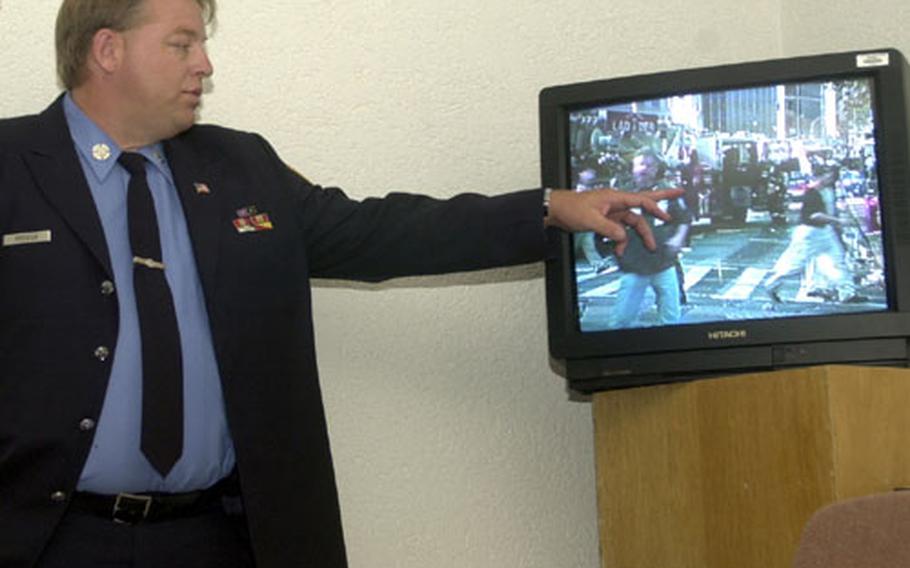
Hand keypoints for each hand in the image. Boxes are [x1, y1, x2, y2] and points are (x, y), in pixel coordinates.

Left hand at [544, 187, 684, 254]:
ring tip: (646, 247)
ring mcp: (612, 211)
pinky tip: (619, 249)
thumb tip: (624, 237)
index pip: (642, 200)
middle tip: (679, 193)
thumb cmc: (570, 208)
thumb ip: (610, 230)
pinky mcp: (606, 219)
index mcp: (615, 197)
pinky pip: (620, 230)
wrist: (556, 210)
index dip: (657, 207)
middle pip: (644, 202)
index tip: (667, 215)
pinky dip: (622, 240)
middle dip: (661, 200)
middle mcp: (616, 202)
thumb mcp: (591, 220)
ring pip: (632, 223)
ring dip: (637, 236)